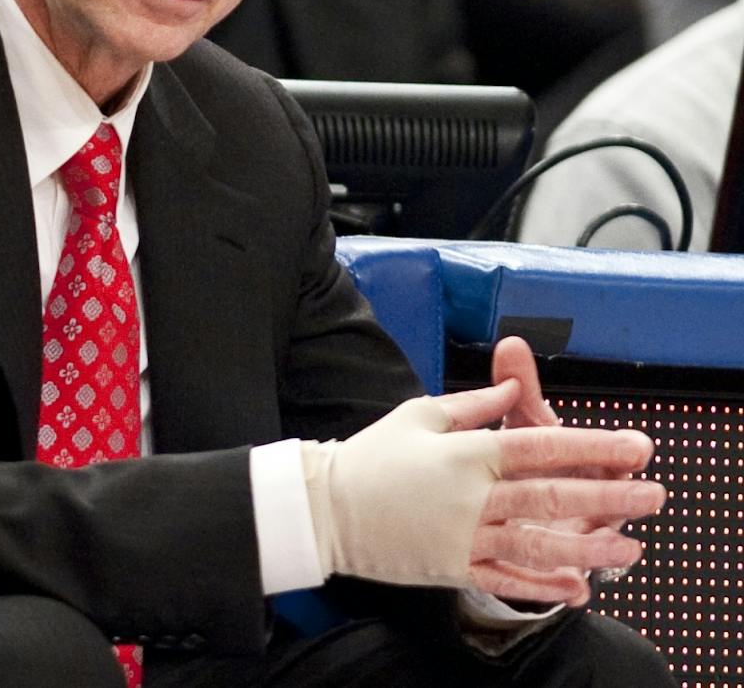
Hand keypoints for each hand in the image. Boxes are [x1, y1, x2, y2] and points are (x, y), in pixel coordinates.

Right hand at [302, 378, 663, 601]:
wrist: (325, 509)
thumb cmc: (372, 456)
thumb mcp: (419, 415)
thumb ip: (474, 404)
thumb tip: (514, 389)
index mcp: (464, 451)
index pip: (539, 445)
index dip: (591, 445)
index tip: (635, 446)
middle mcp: (469, 495)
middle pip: (549, 495)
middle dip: (607, 496)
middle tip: (653, 494)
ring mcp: (461, 536)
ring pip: (537, 542)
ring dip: (587, 547)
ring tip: (629, 547)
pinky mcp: (451, 567)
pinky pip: (504, 577)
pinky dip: (541, 586)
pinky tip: (576, 589)